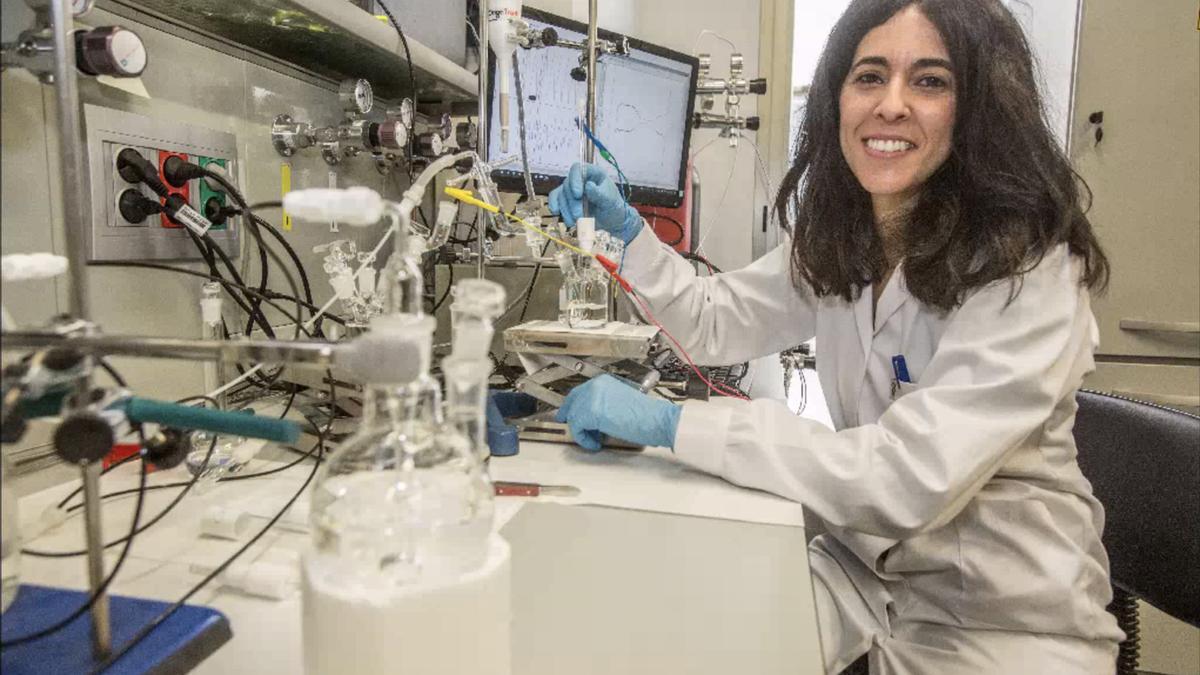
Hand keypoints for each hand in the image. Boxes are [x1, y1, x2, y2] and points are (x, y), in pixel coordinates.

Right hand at [547, 163, 642, 243]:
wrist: (611, 220)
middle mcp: (580, 179)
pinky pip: (555, 200)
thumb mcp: (610, 200)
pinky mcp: (566, 200)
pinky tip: (556, 213)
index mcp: (593, 173)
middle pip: (568, 186)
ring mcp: (571, 189)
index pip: (578, 169)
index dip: (575, 180)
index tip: (578, 195)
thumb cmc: (613, 206)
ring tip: (575, 222)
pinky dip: (555, 207)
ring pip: (561, 196)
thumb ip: (599, 193)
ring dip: (566, 210)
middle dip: (572, 203)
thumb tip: (588, 185)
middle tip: (579, 216)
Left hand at [555, 375, 680, 450]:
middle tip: (571, 430)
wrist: (656, 419)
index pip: (579, 393)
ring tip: (593, 440)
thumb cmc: (645, 415)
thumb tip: (589, 418)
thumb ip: (602, 406)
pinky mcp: (591, 412)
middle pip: (572, 402)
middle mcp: (595, 386)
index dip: (571, 406)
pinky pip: (578, 428)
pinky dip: (584, 439)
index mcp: (603, 382)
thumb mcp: (619, 403)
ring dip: (581, 431)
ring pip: (574, 416)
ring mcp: (592, 398)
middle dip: (570, 417)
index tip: (567, 415)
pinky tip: (595, 443)